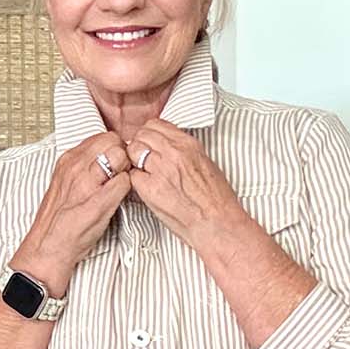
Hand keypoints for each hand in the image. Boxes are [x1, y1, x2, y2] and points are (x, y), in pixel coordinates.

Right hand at [10, 132, 131, 294]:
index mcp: (68, 160)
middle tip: (119, 175)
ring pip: (120, 156)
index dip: (114, 149)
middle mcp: (76, 167)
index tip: (114, 164)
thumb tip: (104, 158)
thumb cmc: (59, 221)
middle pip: (113, 141)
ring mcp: (87, 183)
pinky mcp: (99, 201)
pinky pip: (124, 181)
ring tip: (117, 187)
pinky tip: (118, 200)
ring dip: (125, 170)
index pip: (102, 137)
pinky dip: (127, 188)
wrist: (48, 248)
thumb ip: (83, 167)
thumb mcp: (65, 183)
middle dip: (122, 155)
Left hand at [124, 119, 249, 253]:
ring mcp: (161, 169)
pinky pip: (132, 176)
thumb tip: (167, 149)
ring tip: (144, 175)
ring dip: (134, 162)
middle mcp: (173, 152)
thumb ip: (183, 152)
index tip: (149, 144)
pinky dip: (136, 182)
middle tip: (142, 160)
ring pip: (133, 152)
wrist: (217, 223)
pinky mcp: (151, 189)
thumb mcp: (204, 163)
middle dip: (139, 146)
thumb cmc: (216, 200)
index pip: (156, 125)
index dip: (149, 135)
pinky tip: (146, 190)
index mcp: (188, 144)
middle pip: (141, 136)